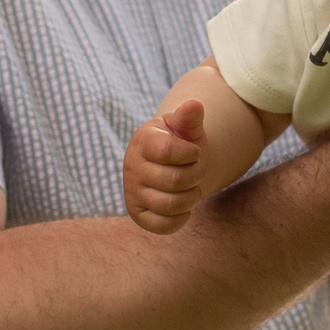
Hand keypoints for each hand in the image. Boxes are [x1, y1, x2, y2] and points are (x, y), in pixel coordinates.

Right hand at [124, 102, 207, 235]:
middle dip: (196, 175)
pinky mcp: (138, 214)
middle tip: (198, 170)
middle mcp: (131, 167)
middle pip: (174, 181)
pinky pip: (163, 225)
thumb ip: (189, 117)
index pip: (168, 151)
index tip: (194, 151)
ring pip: (170, 205)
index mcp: (142, 141)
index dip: (191, 153)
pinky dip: (181, 217)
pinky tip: (185, 205)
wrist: (171, 163)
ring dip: (192, 197)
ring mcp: (132, 192)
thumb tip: (195, 104)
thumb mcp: (186, 127)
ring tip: (193, 187)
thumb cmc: (181, 141)